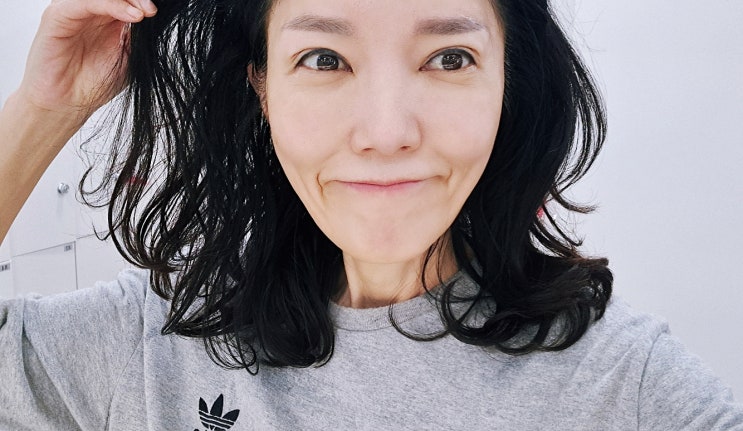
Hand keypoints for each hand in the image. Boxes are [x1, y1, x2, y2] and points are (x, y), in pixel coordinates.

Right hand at [16, 0, 156, 123]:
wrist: (68, 104)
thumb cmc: (96, 83)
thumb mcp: (130, 57)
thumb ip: (138, 35)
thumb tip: (153, 15)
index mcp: (108, 18)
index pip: (127, 0)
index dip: (143, 2)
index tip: (158, 13)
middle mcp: (90, 11)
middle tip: (152, 11)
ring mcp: (73, 12)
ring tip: (143, 14)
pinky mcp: (56, 17)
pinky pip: (82, 2)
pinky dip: (109, 4)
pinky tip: (131, 16)